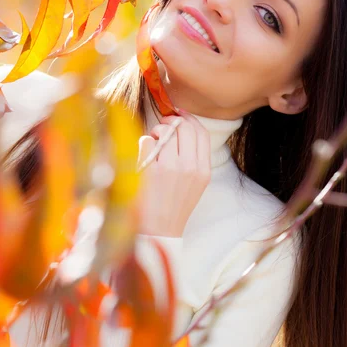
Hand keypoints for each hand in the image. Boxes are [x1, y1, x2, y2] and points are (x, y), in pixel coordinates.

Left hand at [136, 112, 210, 236]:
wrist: (160, 230)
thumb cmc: (175, 204)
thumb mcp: (195, 183)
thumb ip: (193, 157)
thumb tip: (182, 125)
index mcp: (203, 170)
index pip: (201, 132)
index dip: (188, 119)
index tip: (178, 115)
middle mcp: (189, 167)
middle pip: (183, 127)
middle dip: (170, 122)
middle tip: (161, 129)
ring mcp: (170, 168)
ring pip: (164, 132)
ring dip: (156, 132)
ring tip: (153, 143)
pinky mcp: (150, 171)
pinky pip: (146, 141)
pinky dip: (144, 143)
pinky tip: (144, 156)